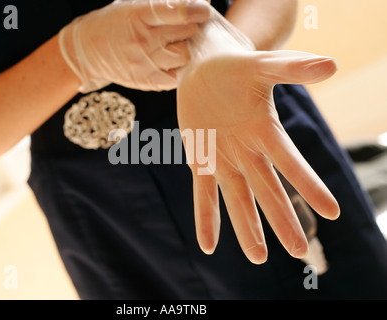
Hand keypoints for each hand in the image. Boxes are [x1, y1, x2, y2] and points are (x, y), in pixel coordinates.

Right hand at [58, 0, 210, 92]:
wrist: (89, 51)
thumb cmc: (117, 22)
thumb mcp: (134, 5)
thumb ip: (166, 4)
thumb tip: (202, 2)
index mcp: (137, 15)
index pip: (174, 11)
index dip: (195, 10)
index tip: (204, 11)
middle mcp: (141, 41)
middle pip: (185, 33)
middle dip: (191, 27)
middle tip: (185, 26)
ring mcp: (144, 63)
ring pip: (184, 55)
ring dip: (186, 48)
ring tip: (176, 43)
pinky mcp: (147, 81)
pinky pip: (177, 75)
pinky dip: (178, 67)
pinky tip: (170, 59)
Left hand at [177, 8, 339, 263]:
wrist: (203, 68)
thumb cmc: (237, 66)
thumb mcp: (263, 64)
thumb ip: (292, 68)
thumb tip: (331, 65)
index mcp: (264, 130)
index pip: (289, 162)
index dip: (308, 185)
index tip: (331, 212)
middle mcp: (247, 151)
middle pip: (266, 189)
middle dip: (281, 218)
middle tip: (298, 251)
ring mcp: (223, 158)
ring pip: (237, 198)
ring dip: (246, 226)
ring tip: (258, 257)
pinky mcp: (199, 159)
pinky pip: (202, 192)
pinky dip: (206, 217)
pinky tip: (208, 245)